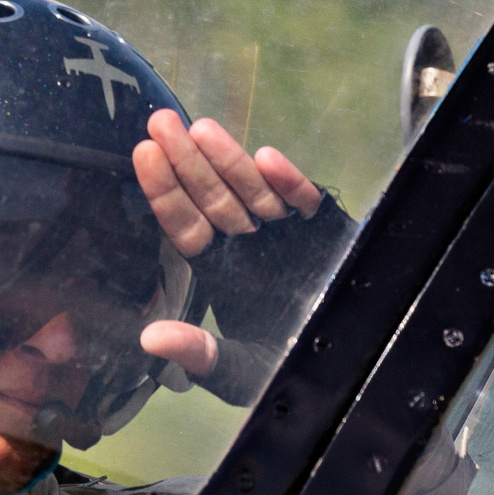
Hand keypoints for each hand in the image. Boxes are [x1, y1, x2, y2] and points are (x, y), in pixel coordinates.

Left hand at [132, 111, 321, 381]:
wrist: (350, 364)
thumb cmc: (288, 367)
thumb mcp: (239, 372)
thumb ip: (198, 355)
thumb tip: (149, 339)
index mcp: (220, 271)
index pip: (185, 225)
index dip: (165, 191)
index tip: (143, 154)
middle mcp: (247, 244)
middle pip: (212, 197)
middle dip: (187, 160)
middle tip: (160, 122)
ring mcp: (285, 232)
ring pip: (252, 191)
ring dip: (229, 161)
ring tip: (203, 129)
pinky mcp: (326, 230)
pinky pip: (306, 202)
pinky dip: (290, 184)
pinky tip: (268, 161)